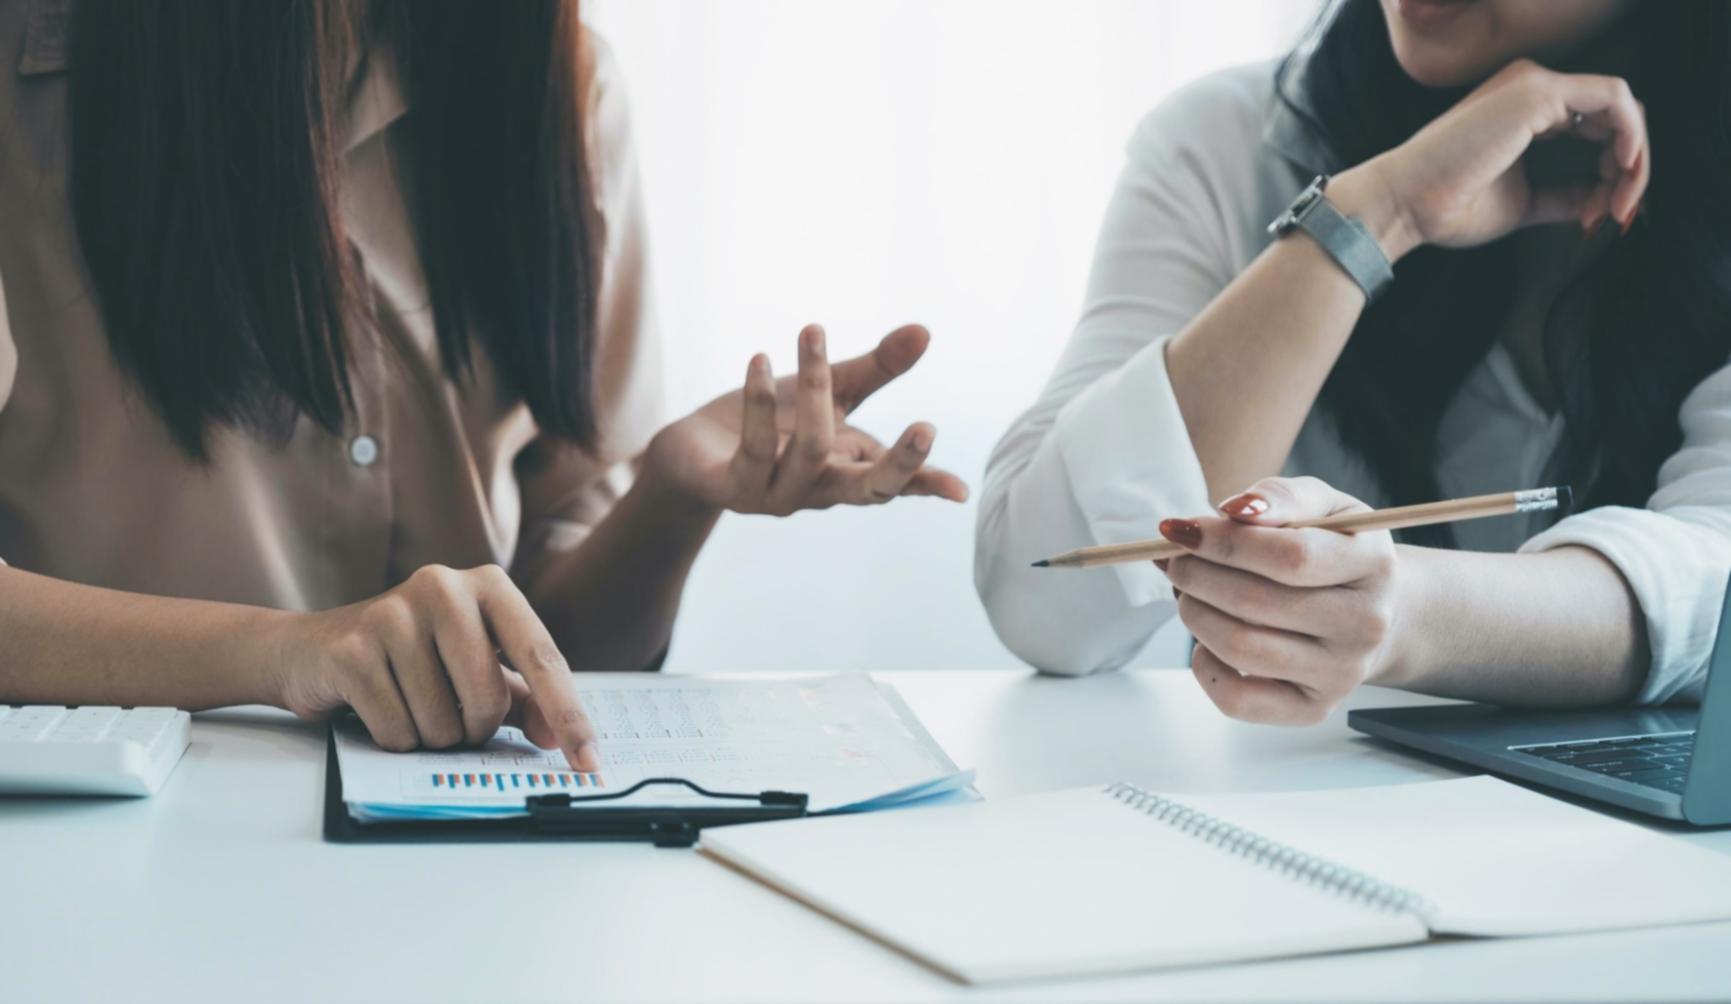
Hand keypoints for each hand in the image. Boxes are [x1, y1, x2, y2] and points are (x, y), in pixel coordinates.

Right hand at [265, 564, 599, 769]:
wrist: (311, 650)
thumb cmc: (410, 661)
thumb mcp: (472, 669)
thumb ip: (521, 698)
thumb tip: (554, 736)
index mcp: (489, 586)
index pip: (543, 657)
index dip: (569, 716)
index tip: (590, 761)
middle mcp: (444, 586)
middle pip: (489, 699)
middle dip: (473, 729)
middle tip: (450, 715)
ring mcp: (394, 612)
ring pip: (443, 722)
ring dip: (431, 736)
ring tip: (408, 704)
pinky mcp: (352, 646)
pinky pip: (397, 730)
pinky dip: (394, 739)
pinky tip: (376, 708)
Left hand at [643, 323, 968, 514]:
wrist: (691, 452)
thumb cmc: (771, 423)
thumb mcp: (827, 391)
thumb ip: (876, 368)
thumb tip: (925, 330)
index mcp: (845, 471)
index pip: (892, 481)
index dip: (925, 482)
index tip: (961, 491)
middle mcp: (816, 490)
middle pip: (867, 490)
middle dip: (899, 463)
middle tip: (927, 427)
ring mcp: (775, 495)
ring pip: (811, 450)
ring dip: (813, 387)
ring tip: (810, 331)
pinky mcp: (731, 489)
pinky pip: (754, 448)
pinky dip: (758, 400)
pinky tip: (759, 360)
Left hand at [1157, 476, 1398, 724]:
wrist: (1375, 614)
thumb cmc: (1334, 551)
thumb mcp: (1323, 507)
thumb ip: (1281, 497)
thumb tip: (1233, 509)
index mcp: (1373, 563)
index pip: (1290, 557)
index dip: (1223, 543)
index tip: (1181, 531)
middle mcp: (1365, 624)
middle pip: (1256, 603)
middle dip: (1196, 576)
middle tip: (1176, 561)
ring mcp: (1341, 673)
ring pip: (1241, 647)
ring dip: (1194, 614)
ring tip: (1188, 592)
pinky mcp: (1312, 709)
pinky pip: (1238, 699)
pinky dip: (1204, 664)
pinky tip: (1206, 638)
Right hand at [1342, 58, 1648, 258]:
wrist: (1405, 204)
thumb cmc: (1446, 207)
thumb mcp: (1523, 203)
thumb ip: (1563, 195)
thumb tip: (1601, 200)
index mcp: (1522, 110)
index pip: (1593, 126)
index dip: (1612, 169)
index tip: (1604, 212)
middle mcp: (1530, 87)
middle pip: (1612, 115)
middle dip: (1630, 165)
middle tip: (1622, 209)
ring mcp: (1534, 84)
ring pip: (1620, 106)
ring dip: (1634, 155)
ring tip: (1622, 199)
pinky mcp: (1538, 91)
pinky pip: (1613, 99)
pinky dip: (1629, 134)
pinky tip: (1620, 169)